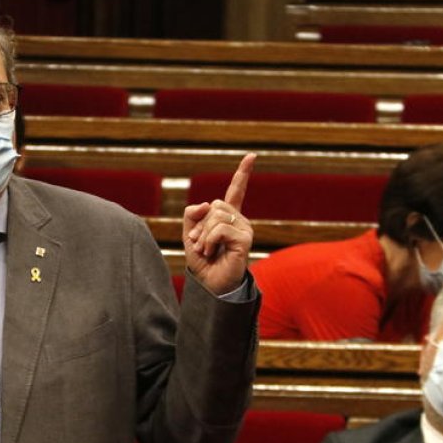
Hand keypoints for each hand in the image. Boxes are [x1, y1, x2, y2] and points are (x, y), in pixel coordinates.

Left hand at [182, 152, 254, 295]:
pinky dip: (208, 240)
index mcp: (228, 217)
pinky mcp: (245, 239)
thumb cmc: (202, 262)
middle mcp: (239, 220)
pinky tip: (212, 252)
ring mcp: (244, 229)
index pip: (236, 191)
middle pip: (214, 205)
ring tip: (206, 250)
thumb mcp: (189, 234)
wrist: (210, 285)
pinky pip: (219, 228)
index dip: (243, 174)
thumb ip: (192, 214)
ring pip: (215, 215)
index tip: (252, 156)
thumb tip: (207, 203)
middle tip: (200, 244)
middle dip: (199, 225)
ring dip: (203, 235)